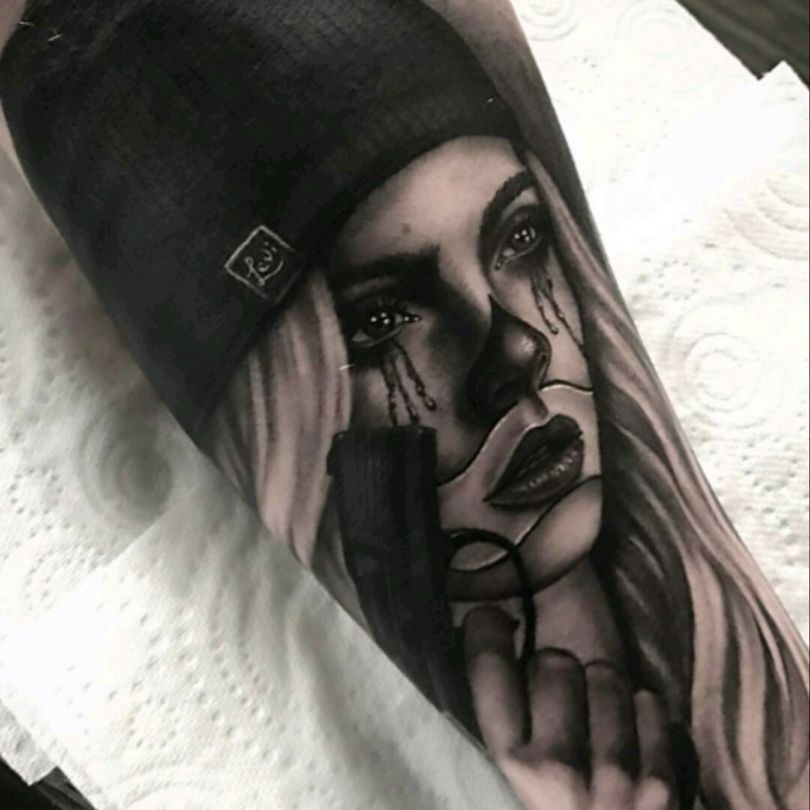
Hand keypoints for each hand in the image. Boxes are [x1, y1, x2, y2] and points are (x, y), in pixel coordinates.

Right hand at [463, 607, 695, 809]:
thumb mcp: (509, 775)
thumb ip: (498, 714)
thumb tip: (490, 630)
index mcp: (507, 764)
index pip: (489, 667)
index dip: (487, 632)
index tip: (493, 623)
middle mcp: (556, 773)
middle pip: (555, 661)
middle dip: (557, 673)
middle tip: (560, 701)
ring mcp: (615, 782)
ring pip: (607, 676)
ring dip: (604, 691)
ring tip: (599, 721)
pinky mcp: (663, 788)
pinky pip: (651, 704)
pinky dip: (644, 716)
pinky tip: (635, 739)